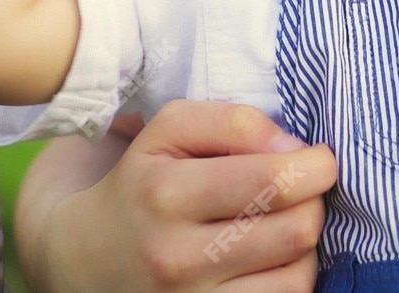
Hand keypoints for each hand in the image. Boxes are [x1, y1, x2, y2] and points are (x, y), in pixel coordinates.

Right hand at [29, 101, 337, 291]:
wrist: (83, 259)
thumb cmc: (139, 183)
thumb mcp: (168, 130)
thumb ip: (234, 121)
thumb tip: (293, 149)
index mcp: (166, 194)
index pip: (273, 180)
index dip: (315, 165)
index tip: (315, 158)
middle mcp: (176, 256)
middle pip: (296, 228)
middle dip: (313, 200)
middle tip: (301, 188)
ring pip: (298, 274)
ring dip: (304, 242)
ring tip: (281, 222)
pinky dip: (290, 276)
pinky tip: (271, 257)